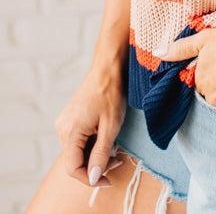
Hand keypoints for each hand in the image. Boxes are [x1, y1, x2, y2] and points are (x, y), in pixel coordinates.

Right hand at [54, 65, 126, 188]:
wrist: (108, 68)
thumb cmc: (111, 93)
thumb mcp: (110, 127)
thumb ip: (101, 154)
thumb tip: (94, 178)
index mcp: (70, 132)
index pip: (73, 168)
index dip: (90, 179)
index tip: (108, 180)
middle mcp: (62, 129)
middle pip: (76, 160)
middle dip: (97, 165)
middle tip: (119, 160)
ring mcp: (65, 123)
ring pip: (78, 151)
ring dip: (96, 155)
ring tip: (115, 148)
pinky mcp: (71, 119)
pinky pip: (79, 140)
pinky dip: (92, 144)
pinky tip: (105, 138)